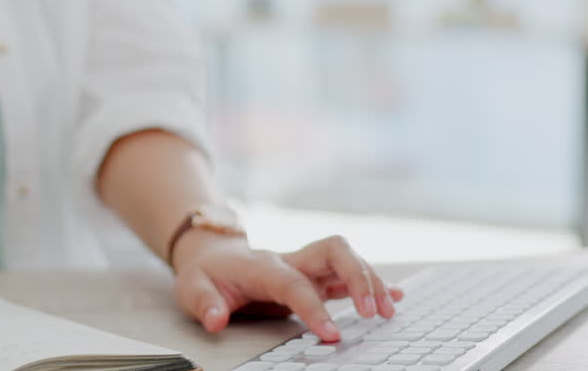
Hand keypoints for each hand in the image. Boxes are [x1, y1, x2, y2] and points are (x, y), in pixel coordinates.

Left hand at [171, 233, 403, 341]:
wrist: (212, 254)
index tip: (331, 335)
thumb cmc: (206, 273)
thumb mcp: (192, 288)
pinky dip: (373, 284)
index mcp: (263, 266)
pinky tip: (395, 297)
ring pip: (348, 260)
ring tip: (388, 312)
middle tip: (372, 313)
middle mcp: (291, 260)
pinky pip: (349, 275)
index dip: (314, 307)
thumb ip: (204, 304)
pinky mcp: (316, 275)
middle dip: (357, 277)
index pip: (294, 283)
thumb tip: (216, 321)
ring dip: (371, 281)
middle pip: (333, 251)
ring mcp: (306, 265)